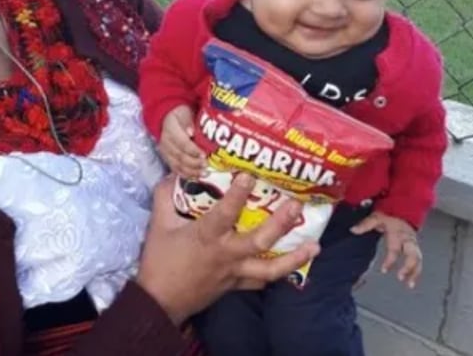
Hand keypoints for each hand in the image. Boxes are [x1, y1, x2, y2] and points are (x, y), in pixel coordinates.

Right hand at [137, 174, 319, 323]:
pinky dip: (276, 272)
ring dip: (294, 257)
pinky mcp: (236, 285)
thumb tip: (176, 172)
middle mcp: (225, 254)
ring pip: (270, 268)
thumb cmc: (159, 261)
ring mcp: (234, 272)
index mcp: (206, 236)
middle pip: (259, 241)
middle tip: (296, 206)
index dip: (238, 194)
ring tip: (314, 246)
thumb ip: (167, 195)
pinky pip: (260, 281)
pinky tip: (290, 265)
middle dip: (280, 223)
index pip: (225, 213)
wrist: (158, 301)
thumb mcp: (159, 224)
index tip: (250, 175)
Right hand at [159, 105, 205, 177]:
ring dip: (192, 171)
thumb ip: (188, 122)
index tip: (204, 154)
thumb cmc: (180, 115)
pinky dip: (186, 175)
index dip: (193, 150)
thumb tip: (191, 132)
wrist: (167, 118)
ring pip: (178, 165)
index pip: (182, 143)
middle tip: (207, 166)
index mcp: (170, 131)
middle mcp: (166, 144)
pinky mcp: (168, 160)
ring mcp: (166, 153)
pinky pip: (176, 170)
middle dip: (194, 163)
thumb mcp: (184, 113)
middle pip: (180, 156)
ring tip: (204, 174)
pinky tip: (196, 178)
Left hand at [351, 211, 421, 288]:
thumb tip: (353, 230)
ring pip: (418, 259)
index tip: (383, 270)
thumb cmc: (389, 215)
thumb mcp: (376, 217)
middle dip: (408, 266)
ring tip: (409, 284)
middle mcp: (408, 239)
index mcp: (398, 233)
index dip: (390, 260)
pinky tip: (412, 280)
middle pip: (412, 254)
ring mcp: (413, 244)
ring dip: (415, 272)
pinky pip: (419, 260)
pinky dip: (417, 271)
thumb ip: (365, 224)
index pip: (394, 249)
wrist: (402, 211)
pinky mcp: (416, 247)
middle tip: (400, 277)